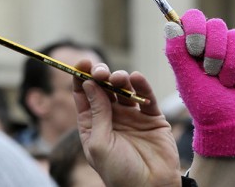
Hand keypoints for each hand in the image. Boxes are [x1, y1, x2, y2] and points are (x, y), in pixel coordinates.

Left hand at [72, 61, 179, 186]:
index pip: (84, 96)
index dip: (82, 78)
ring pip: (125, 89)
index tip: (82, 63)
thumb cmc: (119, 171)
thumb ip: (97, 113)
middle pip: (104, 88)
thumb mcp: (99, 143)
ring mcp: (133, 116)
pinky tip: (137, 78)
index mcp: (93, 125)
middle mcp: (112, 118)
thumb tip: (89, 84)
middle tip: (102, 71)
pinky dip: (142, 86)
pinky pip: (146, 97)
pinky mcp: (153, 118)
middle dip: (102, 76)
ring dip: (121, 79)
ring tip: (120, 78)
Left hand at [164, 9, 234, 156]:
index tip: (195, 50)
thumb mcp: (185, 78)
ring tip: (224, 84)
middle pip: (217, 25)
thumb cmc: (203, 103)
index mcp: (193, 45)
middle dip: (214, 52)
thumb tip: (171, 23)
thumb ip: (176, 51)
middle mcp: (213, 43)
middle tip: (210, 73)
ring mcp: (233, 49)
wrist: (228, 123)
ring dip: (229, 66)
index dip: (196, 29)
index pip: (194, 17)